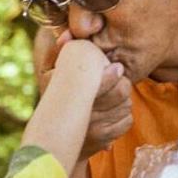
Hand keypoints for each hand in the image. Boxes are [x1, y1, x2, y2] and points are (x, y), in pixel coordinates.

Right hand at [40, 30, 132, 158]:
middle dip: (122, 84)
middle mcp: (85, 115)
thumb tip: (68, 35)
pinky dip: (123, 116)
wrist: (52, 143)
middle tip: (117, 80)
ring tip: (112, 98)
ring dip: (122, 101)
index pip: (103, 83)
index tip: (116, 68)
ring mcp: (96, 129)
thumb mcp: (50, 76)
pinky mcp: (104, 140)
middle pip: (122, 93)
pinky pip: (127, 121)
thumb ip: (59, 53)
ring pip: (126, 106)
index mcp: (71, 96)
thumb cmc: (53, 100)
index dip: (113, 74)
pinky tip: (113, 113)